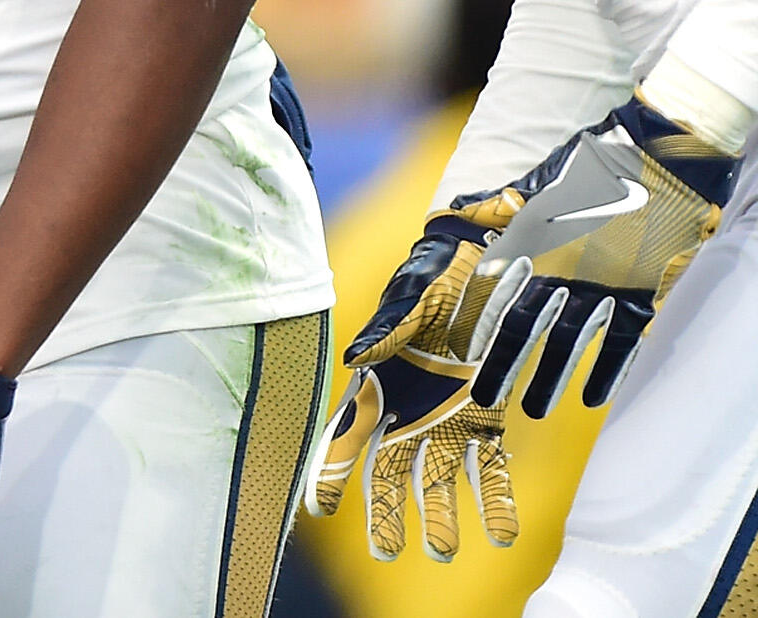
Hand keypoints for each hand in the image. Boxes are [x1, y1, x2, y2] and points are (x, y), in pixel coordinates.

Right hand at [305, 208, 517, 559]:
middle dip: (386, 513)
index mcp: (376, 387)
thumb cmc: (435, 279)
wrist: (484, 268)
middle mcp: (407, 413)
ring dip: (441, 516)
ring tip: (445, 552)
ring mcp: (446, 420)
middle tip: (386, 553)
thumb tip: (353, 362)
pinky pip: (491, 469)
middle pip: (389, 472)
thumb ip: (384, 332)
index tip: (318, 509)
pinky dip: (496, 501)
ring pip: (439, 480)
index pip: (344, 438)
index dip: (329, 473)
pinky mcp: (487, 421)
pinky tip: (503, 533)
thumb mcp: (409, 301)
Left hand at [459, 94, 737, 416]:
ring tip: (533, 410)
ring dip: (549, 378)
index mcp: (530, 236)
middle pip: (523, 325)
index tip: (457, 353)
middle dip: (502, 364)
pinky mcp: (640, 291)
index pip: (493, 290)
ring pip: (567, 342)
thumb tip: (473, 227)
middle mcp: (560, 265)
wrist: (660, 153)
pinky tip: (592, 398)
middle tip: (484, 398)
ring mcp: (602, 282)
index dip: (473, 324)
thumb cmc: (597, 163)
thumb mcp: (543, 184)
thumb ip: (509, 212)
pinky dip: (607, 370)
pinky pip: (620, 341)